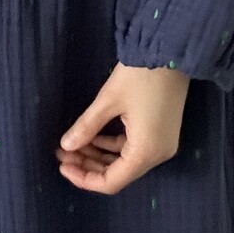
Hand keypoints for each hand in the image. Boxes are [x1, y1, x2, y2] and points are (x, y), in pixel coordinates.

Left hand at [54, 62, 190, 193]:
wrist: (172, 50)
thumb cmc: (140, 75)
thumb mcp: (108, 100)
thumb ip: (87, 127)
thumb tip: (65, 146)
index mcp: (146, 151)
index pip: (112, 182)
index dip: (84, 178)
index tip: (62, 166)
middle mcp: (158, 154)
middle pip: (119, 173)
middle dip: (89, 166)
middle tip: (62, 154)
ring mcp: (162, 144)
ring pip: (125, 161)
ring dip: (99, 156)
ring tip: (73, 145)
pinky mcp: (162, 132)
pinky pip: (134, 148)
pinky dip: (112, 146)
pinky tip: (93, 137)